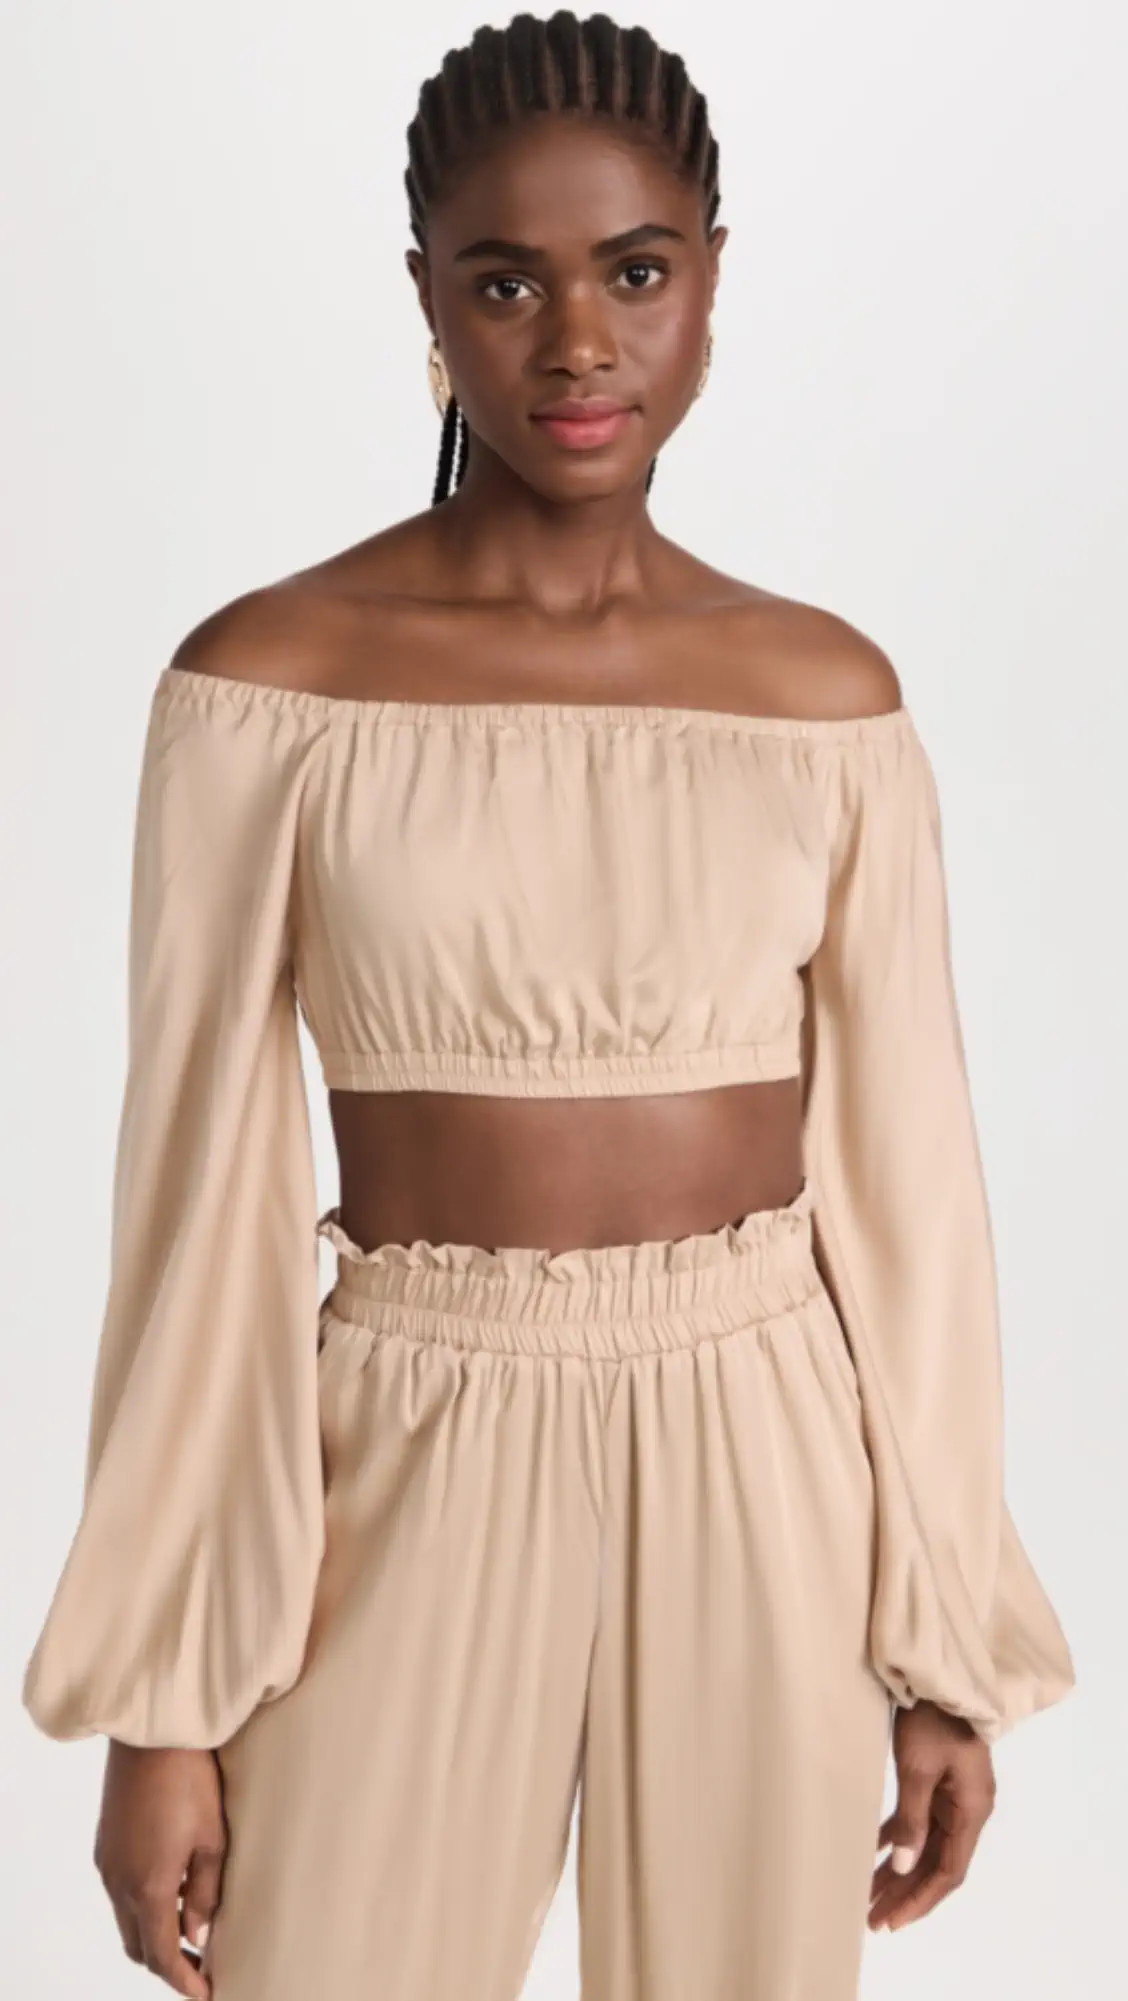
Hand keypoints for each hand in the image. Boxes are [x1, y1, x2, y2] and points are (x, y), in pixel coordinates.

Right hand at [93, 1740, 225, 1994]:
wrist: (151, 1732)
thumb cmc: (190, 1780)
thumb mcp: (212, 1838)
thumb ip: (206, 1893)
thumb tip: (200, 1935)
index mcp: (148, 1888)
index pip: (162, 1955)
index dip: (185, 1980)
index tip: (207, 1992)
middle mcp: (119, 1883)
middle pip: (139, 1946)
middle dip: (168, 1963)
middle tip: (201, 1967)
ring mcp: (107, 1863)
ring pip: (126, 1921)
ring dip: (154, 1935)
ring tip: (189, 1933)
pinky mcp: (105, 1844)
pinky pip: (119, 1894)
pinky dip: (142, 1908)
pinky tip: (169, 1894)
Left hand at [869, 1700, 995, 1931]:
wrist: (937, 1672)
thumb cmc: (931, 1718)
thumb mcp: (919, 1768)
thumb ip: (913, 1819)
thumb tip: (905, 1867)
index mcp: (972, 1809)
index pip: (949, 1871)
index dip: (920, 1899)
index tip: (892, 1920)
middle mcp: (968, 1808)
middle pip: (937, 1862)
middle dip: (906, 1891)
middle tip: (873, 1918)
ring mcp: (954, 1794)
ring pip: (926, 1844)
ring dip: (900, 1868)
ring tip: (869, 1894)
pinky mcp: (939, 1779)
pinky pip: (919, 1820)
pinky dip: (899, 1837)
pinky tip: (875, 1851)